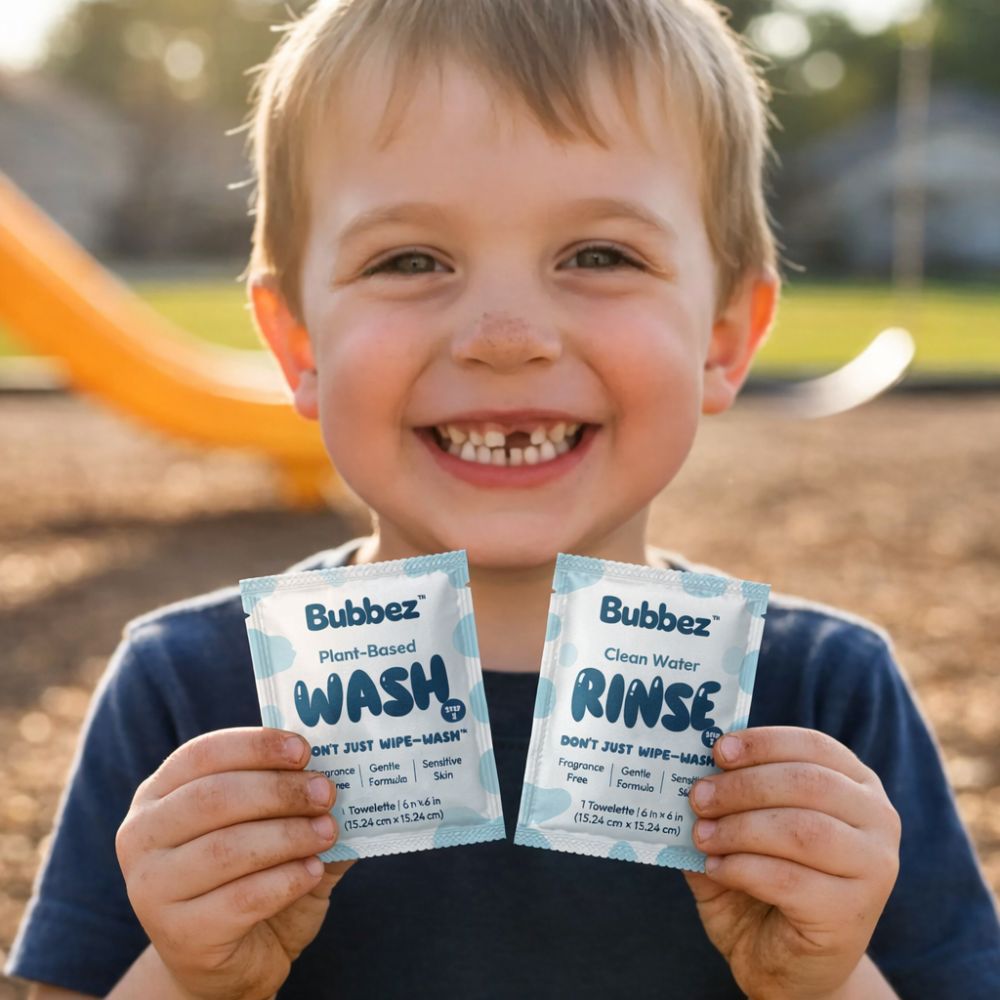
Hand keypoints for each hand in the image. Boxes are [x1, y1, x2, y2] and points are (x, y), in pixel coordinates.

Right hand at [116, 727, 354, 999]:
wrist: (231, 959)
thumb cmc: (250, 876)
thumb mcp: (267, 827)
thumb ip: (297, 798)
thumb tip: (348, 769)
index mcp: (160, 794)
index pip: (203, 754)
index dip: (255, 746)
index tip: (303, 750)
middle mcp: (143, 836)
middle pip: (213, 798)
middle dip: (278, 791)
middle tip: (326, 793)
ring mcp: (152, 888)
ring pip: (226, 849)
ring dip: (288, 835)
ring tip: (328, 833)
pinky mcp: (180, 934)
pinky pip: (241, 899)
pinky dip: (286, 880)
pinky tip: (313, 871)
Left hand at [683, 726, 900, 999]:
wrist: (787, 965)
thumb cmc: (764, 885)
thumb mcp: (742, 833)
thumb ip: (725, 800)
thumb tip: (687, 769)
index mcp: (856, 786)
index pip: (814, 747)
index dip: (763, 744)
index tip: (719, 750)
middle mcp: (877, 821)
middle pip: (806, 783)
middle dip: (743, 786)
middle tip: (698, 797)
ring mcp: (873, 869)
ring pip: (801, 830)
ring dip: (739, 828)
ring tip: (702, 836)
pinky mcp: (851, 913)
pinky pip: (788, 879)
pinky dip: (742, 868)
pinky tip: (716, 869)